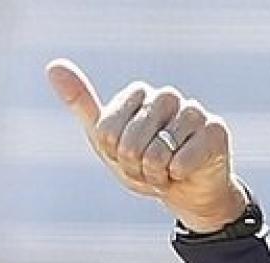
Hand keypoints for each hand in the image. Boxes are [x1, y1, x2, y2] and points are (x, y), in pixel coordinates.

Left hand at [46, 59, 247, 232]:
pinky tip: (185, 172)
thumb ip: (81, 102)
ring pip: (157, 154)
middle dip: (133, 167)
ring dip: (155, 174)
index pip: (107, 131)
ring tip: (165, 170)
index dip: (113, 153)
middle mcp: (168, 96)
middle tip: (147, 167)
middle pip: (130, 143)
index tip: (124, 154)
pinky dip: (177, 176)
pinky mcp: (215, 131)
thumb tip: (54, 66)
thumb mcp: (104, 138)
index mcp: (139, 94)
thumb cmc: (141, 161)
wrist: (182, 190)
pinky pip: (181, 162)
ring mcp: (194, 111)